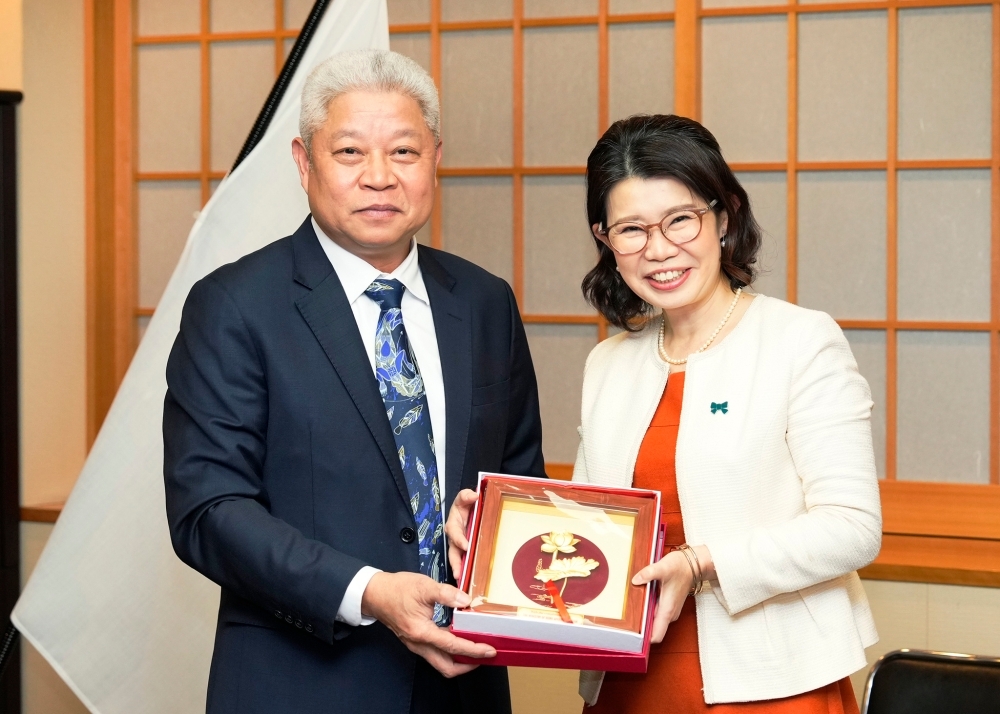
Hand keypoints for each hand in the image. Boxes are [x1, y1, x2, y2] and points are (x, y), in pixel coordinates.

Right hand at [361, 571, 495, 676]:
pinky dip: (450, 651)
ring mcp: (416, 644)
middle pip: (447, 667)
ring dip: (460, 659)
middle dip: (468, 665)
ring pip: (441, 662)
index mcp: (421, 632)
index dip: (474, 649)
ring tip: (476, 649)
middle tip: (485, 655)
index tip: (489, 650)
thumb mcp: (423, 586)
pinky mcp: (416, 640)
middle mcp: (418, 644)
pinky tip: (460, 639)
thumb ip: (446, 594)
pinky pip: (436, 653)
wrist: (374, 593)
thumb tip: (466, 601)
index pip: (453, 646)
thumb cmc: (396, 589)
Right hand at [445, 489, 477, 576]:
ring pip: (457, 558)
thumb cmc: (465, 505)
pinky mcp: (465, 551)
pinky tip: (470, 578)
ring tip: (462, 579)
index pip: (454, 532)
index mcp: (454, 524)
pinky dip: (466, 569)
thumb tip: (474, 495)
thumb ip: (466, 496)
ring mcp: (460, 545)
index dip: (459, 539)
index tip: (466, 546)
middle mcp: (455, 537)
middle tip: (458, 572)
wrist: (470, 509)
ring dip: (459, 569)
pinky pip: (464, 560)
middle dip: (455, 562)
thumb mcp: (463, 498)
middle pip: (453, 550)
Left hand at [631, 551, 695, 643]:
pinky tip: (639, 601)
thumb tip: (635, 580)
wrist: (693, 564)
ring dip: (642, 618)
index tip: (630, 637)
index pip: (656, 636)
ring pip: (652, 622)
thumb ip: (648, 573)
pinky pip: (654, 614)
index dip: (644, 640)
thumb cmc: (680, 567)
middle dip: (638, 627)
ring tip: (629, 609)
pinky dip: (646, 611)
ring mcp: (668, 611)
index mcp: (667, 610)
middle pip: (651, 630)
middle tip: (623, 620)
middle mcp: (668, 614)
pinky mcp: (667, 606)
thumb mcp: (663, 567)